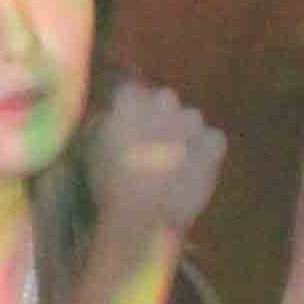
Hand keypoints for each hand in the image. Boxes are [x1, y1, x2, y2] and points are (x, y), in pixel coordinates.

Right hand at [83, 80, 225, 247]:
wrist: (142, 215)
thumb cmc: (109, 184)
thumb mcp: (91, 150)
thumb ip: (100, 124)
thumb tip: (107, 114)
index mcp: (131, 104)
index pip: (131, 89)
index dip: (129, 104)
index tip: (125, 119)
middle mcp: (163, 105)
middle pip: (164, 97)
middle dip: (159, 113)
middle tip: (151, 137)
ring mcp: (191, 124)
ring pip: (191, 116)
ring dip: (184, 130)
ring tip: (175, 154)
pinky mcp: (211, 145)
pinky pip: (213, 138)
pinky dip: (206, 148)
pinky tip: (195, 164)